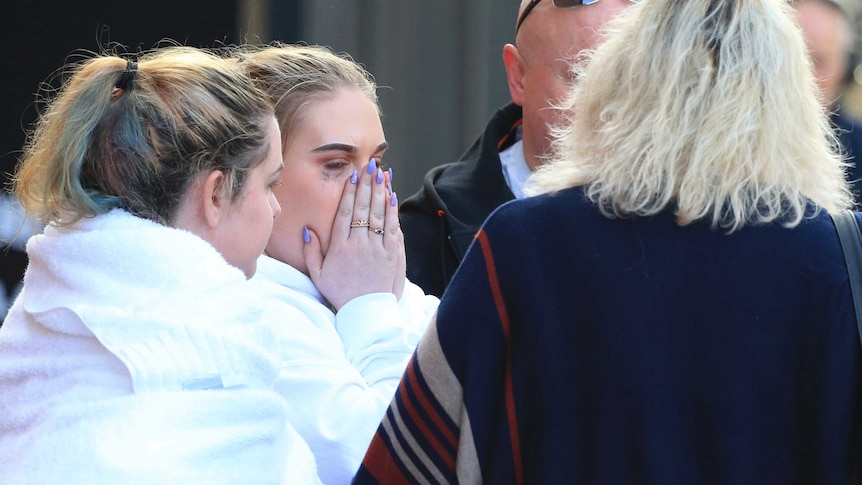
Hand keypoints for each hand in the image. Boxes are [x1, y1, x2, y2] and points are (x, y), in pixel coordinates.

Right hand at [304, 159, 405, 310]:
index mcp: (340, 247)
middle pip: (363, 208)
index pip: (345, 212)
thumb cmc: (340, 293)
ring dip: (381, 192)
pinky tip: (392, 196)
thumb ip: (311, 250)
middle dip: (367, 184)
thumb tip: (307, 228)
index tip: (353, 175)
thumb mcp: (318, 274)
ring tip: (382, 173)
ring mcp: (377, 249)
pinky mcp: (392, 255)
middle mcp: (359, 244)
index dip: (349, 191)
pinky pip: (392, 228)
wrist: (365, 312)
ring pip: (379, 214)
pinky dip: (392, 211)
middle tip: (370, 165)